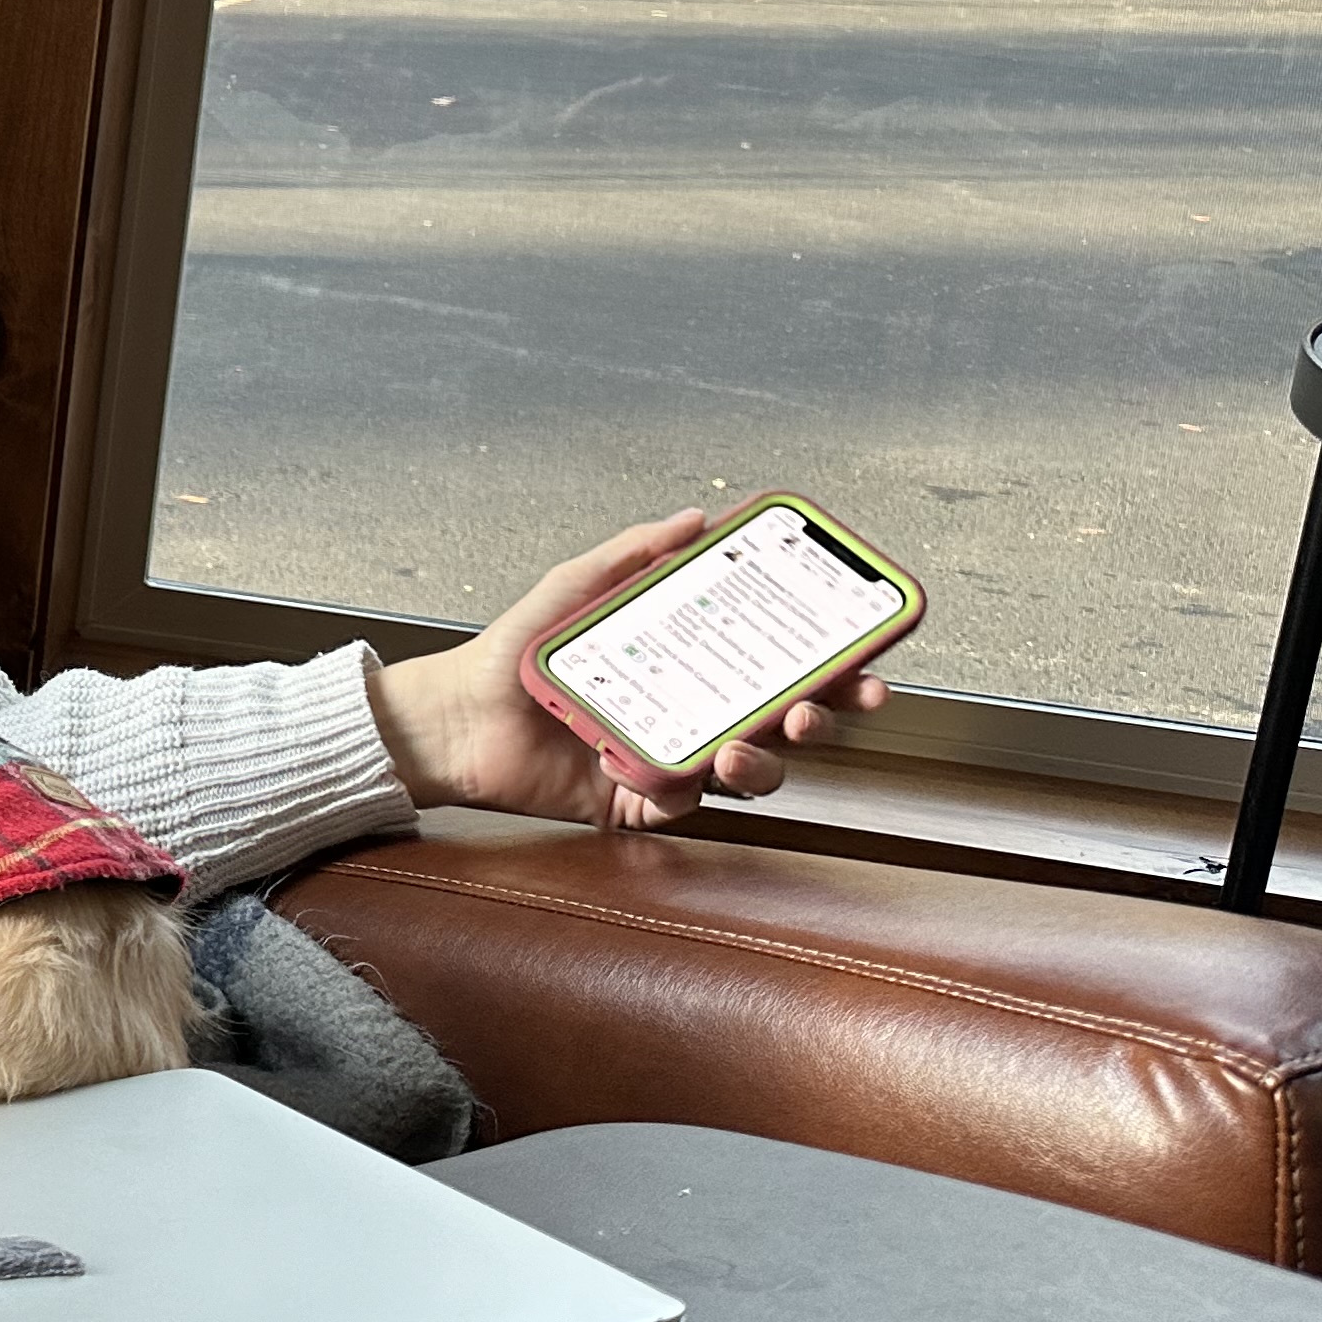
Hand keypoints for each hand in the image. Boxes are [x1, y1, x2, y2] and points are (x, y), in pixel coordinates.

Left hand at [365, 511, 893, 831]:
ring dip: (763, 760)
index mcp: (692, 662)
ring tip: (743, 744)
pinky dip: (684, 789)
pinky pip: (680, 804)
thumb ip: (637, 552)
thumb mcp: (577, 586)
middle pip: (785, 722)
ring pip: (749, 771)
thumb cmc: (517, 652)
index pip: (781, 664)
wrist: (454, 714)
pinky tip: (671, 769)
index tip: (867, 658)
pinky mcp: (637, 801)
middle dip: (822, 717)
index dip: (833, 666)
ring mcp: (671, 758)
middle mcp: (693, 712)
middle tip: (826, 705)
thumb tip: (696, 518)